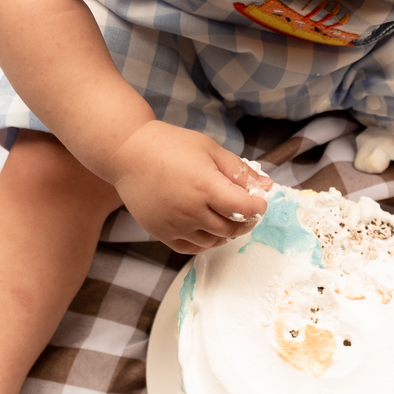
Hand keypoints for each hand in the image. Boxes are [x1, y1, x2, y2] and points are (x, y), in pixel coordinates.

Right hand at [105, 121, 272, 252]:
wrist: (128, 154)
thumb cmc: (170, 145)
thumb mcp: (210, 149)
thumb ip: (238, 170)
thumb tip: (266, 186)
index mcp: (206, 186)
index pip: (244, 210)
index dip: (258, 208)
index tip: (259, 202)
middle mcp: (191, 210)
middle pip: (231, 229)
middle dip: (246, 222)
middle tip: (247, 212)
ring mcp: (175, 225)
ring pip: (213, 242)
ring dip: (226, 234)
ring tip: (227, 219)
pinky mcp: (161, 233)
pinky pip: (191, 248)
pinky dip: (205, 242)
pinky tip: (208, 229)